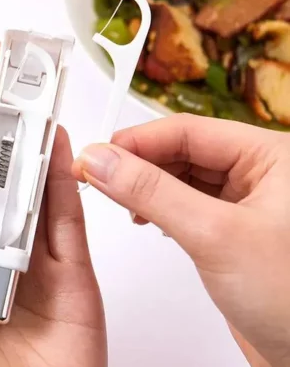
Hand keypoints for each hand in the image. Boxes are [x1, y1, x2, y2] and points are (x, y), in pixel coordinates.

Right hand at [73, 113, 289, 366]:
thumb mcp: (214, 235)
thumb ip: (152, 193)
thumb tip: (102, 161)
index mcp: (271, 157)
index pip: (187, 132)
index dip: (135, 142)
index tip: (95, 157)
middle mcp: (259, 175)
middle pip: (182, 150)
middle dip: (137, 163)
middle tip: (97, 176)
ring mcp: (244, 204)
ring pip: (181, 178)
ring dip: (145, 185)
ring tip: (117, 197)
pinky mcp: (229, 233)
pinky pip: (185, 205)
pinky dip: (159, 208)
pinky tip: (145, 217)